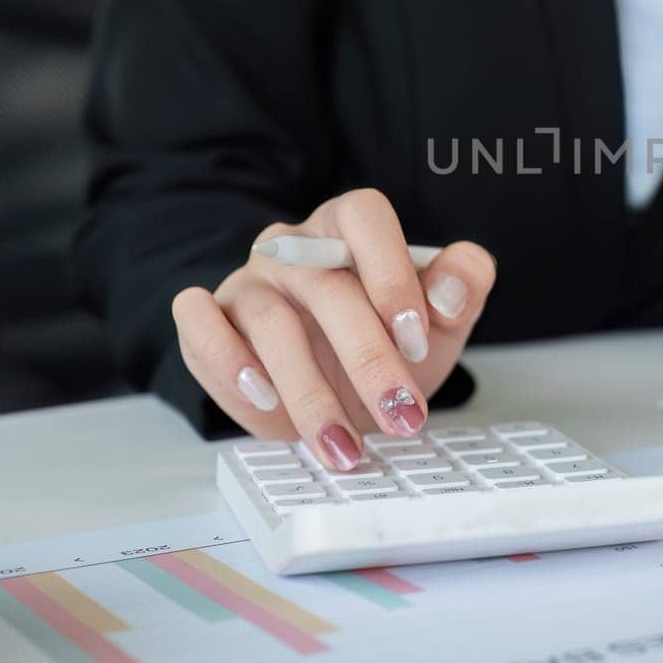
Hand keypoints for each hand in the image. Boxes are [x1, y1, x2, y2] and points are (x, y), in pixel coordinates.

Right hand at [170, 188, 496, 469]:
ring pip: (270, 323)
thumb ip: (463, 286)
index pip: (365, 217)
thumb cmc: (388, 342)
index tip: (417, 339)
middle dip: (369, 358)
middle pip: (326, 287)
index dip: (392, 275)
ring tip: (344, 445)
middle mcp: (295, 246)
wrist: (340, 386)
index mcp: (350, 227)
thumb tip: (449, 292)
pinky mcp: (210, 321)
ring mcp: (249, 282)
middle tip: (402, 413)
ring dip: (310, 392)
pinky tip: (264, 399)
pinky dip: (227, 361)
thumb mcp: (441, 319)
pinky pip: (199, 323)